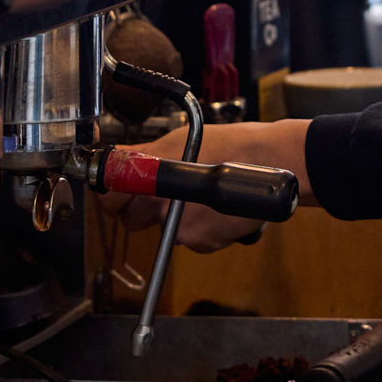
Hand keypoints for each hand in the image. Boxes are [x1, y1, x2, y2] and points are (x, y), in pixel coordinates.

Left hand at [101, 120, 312, 252]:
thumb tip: (119, 162)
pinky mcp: (200, 241)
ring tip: (197, 197)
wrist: (272, 164)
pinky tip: (214, 209)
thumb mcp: (179, 140)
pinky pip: (187, 239)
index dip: (113, 196)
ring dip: (171, 218)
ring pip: (160, 229)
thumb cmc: (231, 145)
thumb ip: (146, 157)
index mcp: (149, 174)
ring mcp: (179, 226)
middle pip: (129, 219)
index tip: (118, 191)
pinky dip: (198, 227)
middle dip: (139, 209)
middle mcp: (159, 202)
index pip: (109, 197)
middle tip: (160, 194)